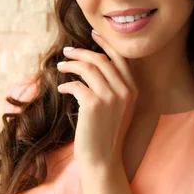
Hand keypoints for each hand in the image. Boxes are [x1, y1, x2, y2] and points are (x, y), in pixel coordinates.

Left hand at [56, 30, 137, 169]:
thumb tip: (93, 63)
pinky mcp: (93, 105)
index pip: (120, 57)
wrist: (103, 160)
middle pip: (101, 59)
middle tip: (67, 51)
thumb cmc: (106, 133)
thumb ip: (113, 87)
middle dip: (81, 52)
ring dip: (71, 65)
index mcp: (133, 89)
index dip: (106, 43)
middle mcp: (125, 91)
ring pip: (88, 68)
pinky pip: (76, 85)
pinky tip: (62, 89)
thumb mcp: (118, 107)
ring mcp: (110, 97)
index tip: (93, 33)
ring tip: (60, 67)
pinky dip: (66, 84)